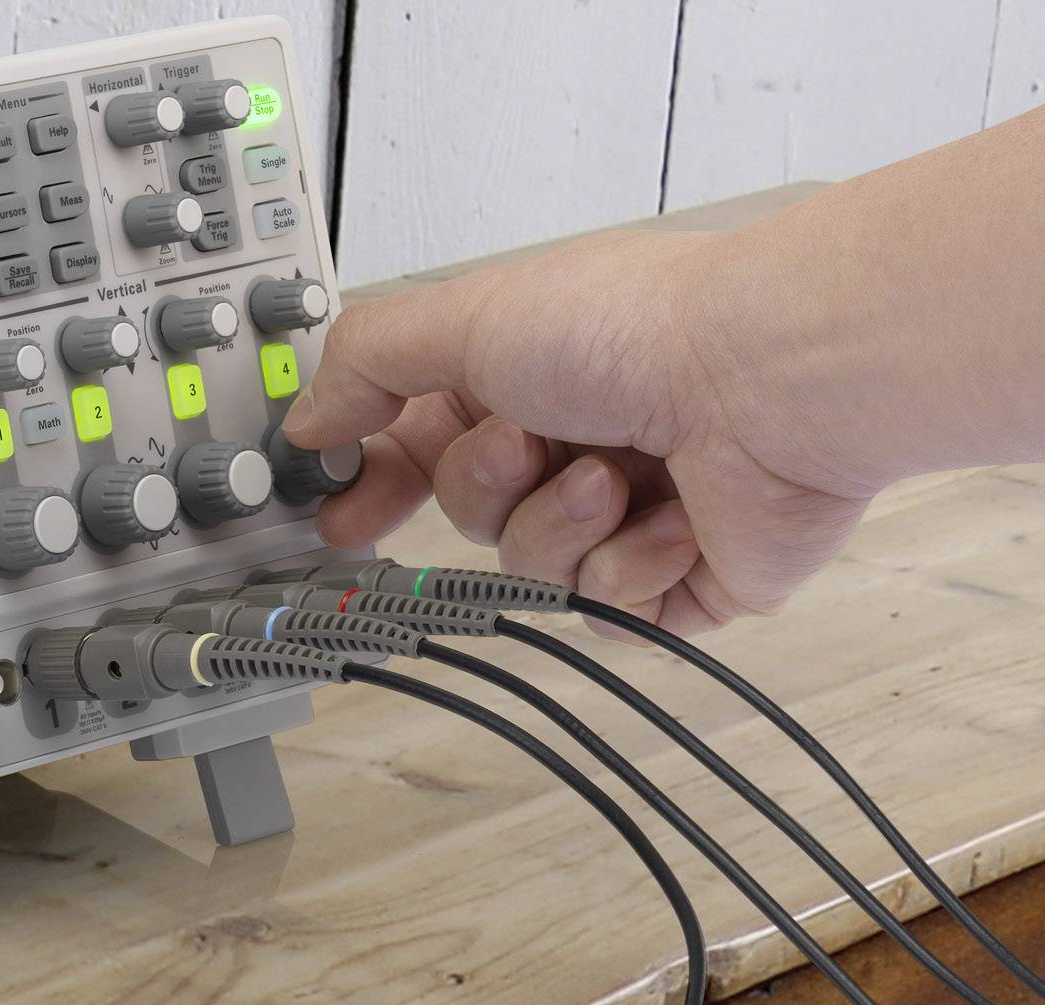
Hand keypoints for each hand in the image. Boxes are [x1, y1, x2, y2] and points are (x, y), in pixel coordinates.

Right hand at [280, 229, 877, 636]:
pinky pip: (607, 609)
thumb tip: (308, 416)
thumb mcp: (465, 316)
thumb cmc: (642, 328)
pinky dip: (633, 564)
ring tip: (617, 477)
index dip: (377, 478)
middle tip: (526, 446)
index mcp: (523, 370)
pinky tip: (674, 516)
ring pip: (531, 565)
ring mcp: (629, 508)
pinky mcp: (682, 575)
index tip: (344, 512)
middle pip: (468, 510)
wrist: (775, 384)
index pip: (419, 437)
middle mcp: (576, 435)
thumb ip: (366, 363)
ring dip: (561, 523)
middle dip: (486, 487)